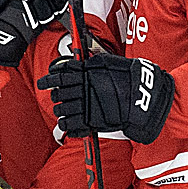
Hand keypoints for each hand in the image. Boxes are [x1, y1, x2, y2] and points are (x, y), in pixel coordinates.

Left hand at [39, 54, 174, 143]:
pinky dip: (66, 125)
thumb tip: (78, 63)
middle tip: (57, 95)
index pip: (59, 76)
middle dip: (55, 94)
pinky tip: (67, 123)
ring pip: (61, 110)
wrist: (143, 98)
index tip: (44, 82)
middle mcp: (83, 89)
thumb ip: (91, 64)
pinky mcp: (90, 122)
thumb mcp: (108, 63)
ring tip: (62, 110)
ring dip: (59, 110)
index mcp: (85, 74)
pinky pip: (69, 126)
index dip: (48, 79)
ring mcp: (85, 107)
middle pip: (57, 93)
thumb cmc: (129, 79)